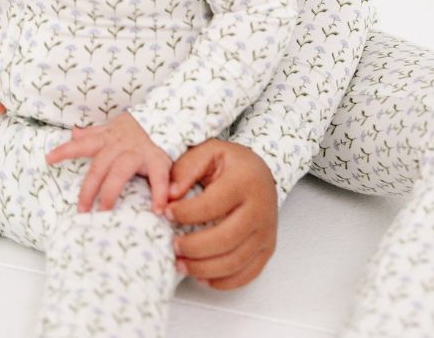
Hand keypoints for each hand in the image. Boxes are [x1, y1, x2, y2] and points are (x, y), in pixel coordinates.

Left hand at [45, 112, 171, 214]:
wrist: (167, 116)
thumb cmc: (136, 127)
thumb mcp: (113, 126)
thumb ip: (94, 132)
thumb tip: (73, 132)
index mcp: (108, 138)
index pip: (83, 143)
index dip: (65, 150)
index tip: (48, 159)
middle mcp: (120, 145)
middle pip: (100, 166)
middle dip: (89, 188)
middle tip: (81, 210)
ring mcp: (139, 152)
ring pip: (120, 171)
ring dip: (111, 191)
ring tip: (104, 212)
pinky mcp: (158, 159)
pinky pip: (158, 177)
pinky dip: (158, 193)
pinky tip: (157, 210)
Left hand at [167, 139, 277, 288]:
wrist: (261, 171)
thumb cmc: (232, 163)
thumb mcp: (208, 152)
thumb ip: (186, 169)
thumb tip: (168, 196)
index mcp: (244, 181)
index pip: (212, 205)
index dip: (186, 213)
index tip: (166, 213)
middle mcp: (260, 208)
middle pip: (226, 239)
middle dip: (194, 247)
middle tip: (173, 247)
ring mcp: (266, 231)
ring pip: (235, 261)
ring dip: (204, 269)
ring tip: (181, 264)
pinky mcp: (267, 248)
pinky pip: (247, 274)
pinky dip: (223, 282)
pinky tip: (202, 276)